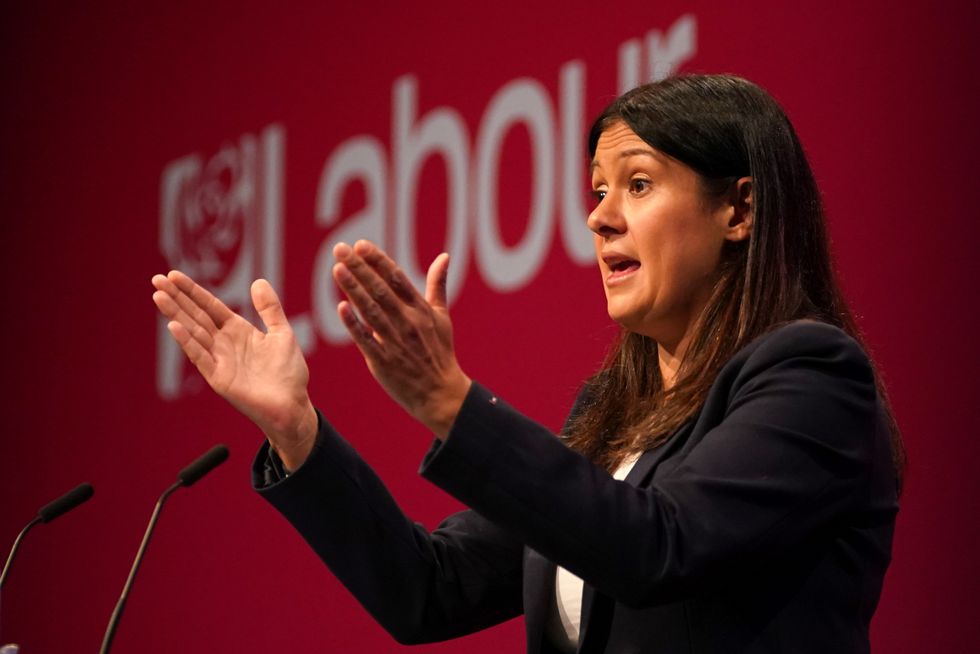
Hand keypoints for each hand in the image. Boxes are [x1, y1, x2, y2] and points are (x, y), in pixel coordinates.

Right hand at [151, 271, 316, 469]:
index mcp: (237, 331)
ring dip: (176, 314)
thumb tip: (258, 281)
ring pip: (193, 332)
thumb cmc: (288, 373)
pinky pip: (201, 357)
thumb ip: (270, 309)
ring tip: (159, 296)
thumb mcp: (281, 333)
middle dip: (177, 298)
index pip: (210, 306)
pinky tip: (174, 326)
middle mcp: (224, 343)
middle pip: (196, 315)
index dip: (192, 291)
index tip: (173, 275)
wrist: (293, 405)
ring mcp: (219, 360)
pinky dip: (188, 342)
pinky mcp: (219, 379)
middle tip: (157, 279)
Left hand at [332, 240, 470, 438]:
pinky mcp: (384, 362)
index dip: (378, 261)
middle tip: (340, 248)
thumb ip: (438, 285)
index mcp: (422, 310)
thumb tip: (444, 256)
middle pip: (381, 290)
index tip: (361, 244)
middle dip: (360, 268)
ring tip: (337, 269)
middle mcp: (409, 323)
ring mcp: (396, 342)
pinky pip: (367, 340)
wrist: (440, 393)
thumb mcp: (442, 317)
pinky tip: (341, 308)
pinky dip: (354, 324)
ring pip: (371, 311)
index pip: (397, 279)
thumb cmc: (439, 352)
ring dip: (354, 289)